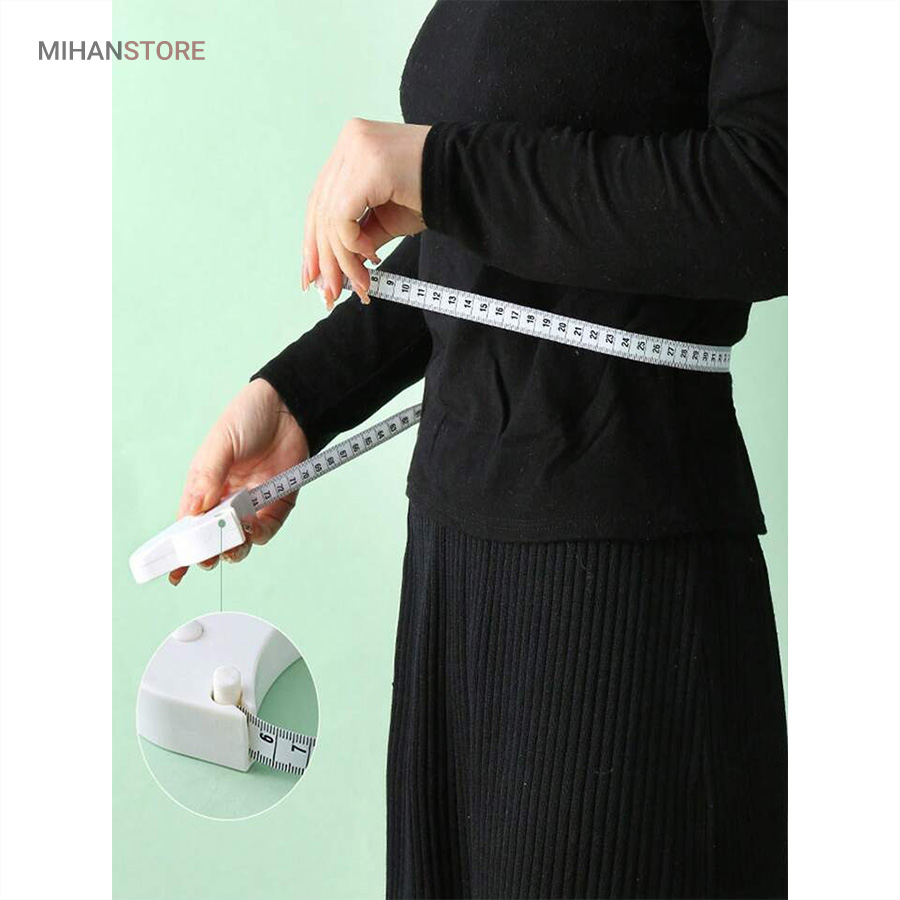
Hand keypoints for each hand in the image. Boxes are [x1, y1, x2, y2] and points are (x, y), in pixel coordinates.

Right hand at [169, 379, 308, 585]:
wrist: (289, 407)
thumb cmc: (248, 418)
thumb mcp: (220, 444)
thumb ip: (208, 476)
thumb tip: (195, 512)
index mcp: (205, 486)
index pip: (188, 524)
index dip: (181, 548)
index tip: (174, 571)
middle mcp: (228, 499)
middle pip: (215, 538)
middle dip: (209, 553)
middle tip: (208, 557)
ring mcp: (253, 503)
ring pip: (242, 540)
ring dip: (236, 547)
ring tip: (233, 542)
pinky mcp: (278, 503)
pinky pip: (268, 529)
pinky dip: (260, 534)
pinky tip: (253, 528)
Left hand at [302, 118, 429, 309]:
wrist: (468, 180)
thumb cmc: (431, 195)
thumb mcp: (386, 218)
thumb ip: (357, 236)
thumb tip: (334, 269)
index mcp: (351, 146)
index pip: (320, 198)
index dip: (313, 240)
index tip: (313, 275)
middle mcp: (349, 141)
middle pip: (320, 208)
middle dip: (324, 257)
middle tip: (329, 292)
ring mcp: (357, 149)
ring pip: (330, 217)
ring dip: (343, 260)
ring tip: (359, 285)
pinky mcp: (368, 166)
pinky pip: (343, 217)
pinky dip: (352, 244)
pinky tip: (372, 256)